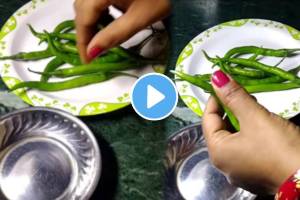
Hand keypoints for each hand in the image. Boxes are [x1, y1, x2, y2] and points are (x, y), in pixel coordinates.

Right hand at [74, 0, 170, 62]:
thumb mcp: (139, 19)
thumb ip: (114, 35)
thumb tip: (92, 52)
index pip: (84, 18)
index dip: (83, 41)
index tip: (88, 61)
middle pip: (82, 9)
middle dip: (87, 33)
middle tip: (96, 53)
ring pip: (87, 4)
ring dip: (93, 22)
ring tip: (104, 39)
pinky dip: (101, 12)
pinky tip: (111, 21)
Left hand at [203, 70, 299, 193]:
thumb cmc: (278, 149)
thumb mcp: (254, 117)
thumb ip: (234, 96)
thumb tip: (216, 77)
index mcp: (217, 152)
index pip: (207, 119)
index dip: (214, 99)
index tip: (223, 85)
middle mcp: (224, 165)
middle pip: (220, 129)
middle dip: (230, 109)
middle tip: (242, 94)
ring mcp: (240, 171)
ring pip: (234, 138)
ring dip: (241, 120)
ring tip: (254, 106)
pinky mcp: (255, 173)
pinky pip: (246, 148)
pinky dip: (250, 134)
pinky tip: (262, 126)